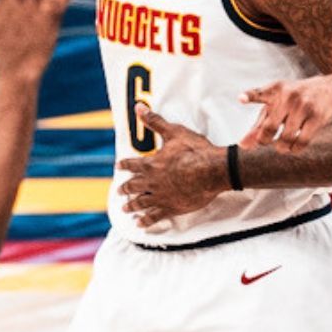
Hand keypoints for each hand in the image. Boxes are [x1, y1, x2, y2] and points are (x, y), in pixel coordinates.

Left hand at [117, 105, 229, 226]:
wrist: (212, 171)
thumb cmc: (195, 151)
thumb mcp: (174, 132)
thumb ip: (155, 122)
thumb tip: (139, 108)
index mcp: (151, 164)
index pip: (132, 164)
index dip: (124, 165)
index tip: (118, 166)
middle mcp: (152, 182)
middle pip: (133, 186)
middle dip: (125, 189)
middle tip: (119, 191)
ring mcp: (161, 196)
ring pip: (141, 203)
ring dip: (132, 206)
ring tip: (126, 209)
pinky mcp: (172, 208)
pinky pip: (155, 216)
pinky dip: (146, 220)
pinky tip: (140, 223)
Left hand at [241, 77, 331, 151]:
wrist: (328, 89)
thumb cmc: (293, 101)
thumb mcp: (275, 107)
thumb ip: (257, 126)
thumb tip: (243, 146)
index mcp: (274, 90)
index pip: (260, 93)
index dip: (250, 96)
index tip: (241, 98)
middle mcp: (288, 96)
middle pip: (269, 128)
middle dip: (265, 141)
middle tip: (268, 141)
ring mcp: (303, 106)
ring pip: (286, 139)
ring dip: (281, 147)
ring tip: (282, 145)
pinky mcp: (317, 117)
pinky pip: (301, 142)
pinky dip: (295, 149)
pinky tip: (294, 146)